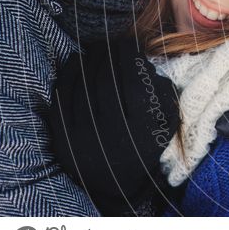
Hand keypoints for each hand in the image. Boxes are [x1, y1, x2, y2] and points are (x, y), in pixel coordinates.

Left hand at [48, 35, 179, 214]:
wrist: (116, 186)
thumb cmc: (146, 142)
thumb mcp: (167, 120)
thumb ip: (161, 90)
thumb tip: (140, 61)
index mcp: (144, 130)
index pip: (133, 79)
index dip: (129, 54)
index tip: (128, 42)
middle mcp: (113, 137)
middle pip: (106, 80)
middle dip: (107, 54)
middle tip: (109, 43)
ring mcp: (84, 141)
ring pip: (82, 87)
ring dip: (88, 61)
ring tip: (94, 52)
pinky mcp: (62, 144)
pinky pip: (62, 100)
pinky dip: (68, 77)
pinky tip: (76, 64)